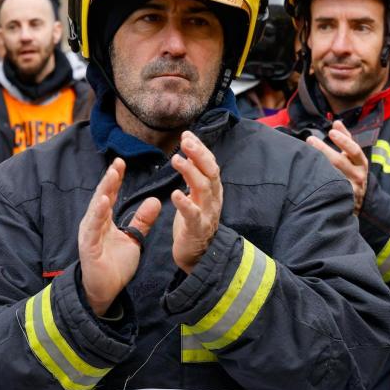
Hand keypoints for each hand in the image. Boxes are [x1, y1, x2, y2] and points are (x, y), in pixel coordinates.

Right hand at [77, 159, 159, 316]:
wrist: (104, 291)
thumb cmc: (114, 265)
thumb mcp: (133, 239)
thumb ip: (142, 221)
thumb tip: (155, 200)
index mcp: (103, 221)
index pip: (110, 195)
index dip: (115, 179)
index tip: (122, 162)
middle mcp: (94, 224)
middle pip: (102, 197)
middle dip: (110, 179)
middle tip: (118, 162)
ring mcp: (90, 235)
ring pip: (96, 209)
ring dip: (104, 191)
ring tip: (112, 175)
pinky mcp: (89, 247)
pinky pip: (94, 228)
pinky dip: (98, 214)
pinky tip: (104, 201)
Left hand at [170, 132, 222, 273]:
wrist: (198, 255)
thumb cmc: (195, 222)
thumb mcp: (197, 196)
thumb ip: (195, 176)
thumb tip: (189, 151)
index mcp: (213, 190)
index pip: (210, 164)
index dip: (200, 148)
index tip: (187, 134)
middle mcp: (213, 199)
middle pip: (210, 172)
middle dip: (199, 154)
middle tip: (185, 141)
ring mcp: (207, 213)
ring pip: (203, 188)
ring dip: (190, 172)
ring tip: (176, 159)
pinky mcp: (196, 228)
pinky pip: (192, 214)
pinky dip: (185, 203)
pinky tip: (175, 193)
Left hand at [307, 121, 367, 212]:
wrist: (358, 200)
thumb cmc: (352, 171)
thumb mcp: (353, 156)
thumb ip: (346, 139)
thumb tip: (336, 122)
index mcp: (361, 162)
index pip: (354, 149)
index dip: (343, 140)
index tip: (331, 132)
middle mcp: (358, 175)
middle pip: (340, 162)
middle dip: (324, 150)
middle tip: (310, 140)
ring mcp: (350, 188)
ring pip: (332, 175)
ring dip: (318, 164)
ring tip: (305, 154)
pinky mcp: (342, 200)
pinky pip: (328, 189)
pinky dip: (318, 181)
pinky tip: (308, 175)